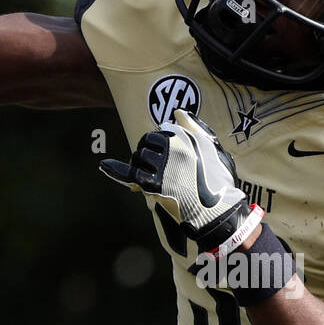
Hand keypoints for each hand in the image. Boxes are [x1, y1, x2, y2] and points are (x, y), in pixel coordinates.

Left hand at [99, 110, 262, 256]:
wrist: (217, 212)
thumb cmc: (218, 183)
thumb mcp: (214, 150)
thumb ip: (195, 129)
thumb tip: (178, 112)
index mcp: (189, 138)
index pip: (163, 131)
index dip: (160, 143)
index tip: (161, 153)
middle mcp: (175, 148)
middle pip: (148, 141)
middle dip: (146, 151)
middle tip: (150, 165)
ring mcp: (165, 165)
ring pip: (139, 156)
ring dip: (139, 165)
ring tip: (147, 176)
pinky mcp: (156, 183)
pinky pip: (131, 173)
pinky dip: (116, 169)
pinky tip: (105, 165)